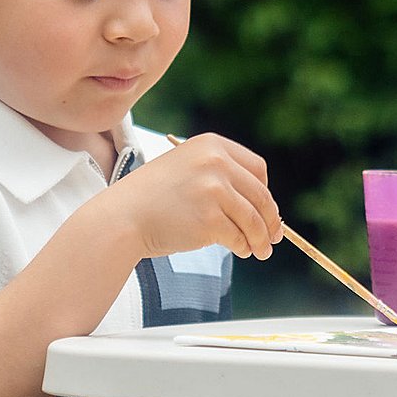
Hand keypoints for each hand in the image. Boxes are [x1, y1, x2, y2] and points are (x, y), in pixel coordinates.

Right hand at [114, 134, 280, 260]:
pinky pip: (239, 237)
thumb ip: (220, 176)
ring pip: (254, 220)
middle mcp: (215, 163)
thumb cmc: (153, 198)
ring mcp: (213, 191)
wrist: (122, 218)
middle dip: (270, 221)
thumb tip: (263, 207)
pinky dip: (243, 247)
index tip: (266, 209)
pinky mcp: (210, 220)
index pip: (257, 168)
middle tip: (273, 237)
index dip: (265, 191)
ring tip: (261, 251)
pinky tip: (241, 251)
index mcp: (211, 145)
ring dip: (261, 239)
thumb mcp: (186, 169)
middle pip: (261, 195)